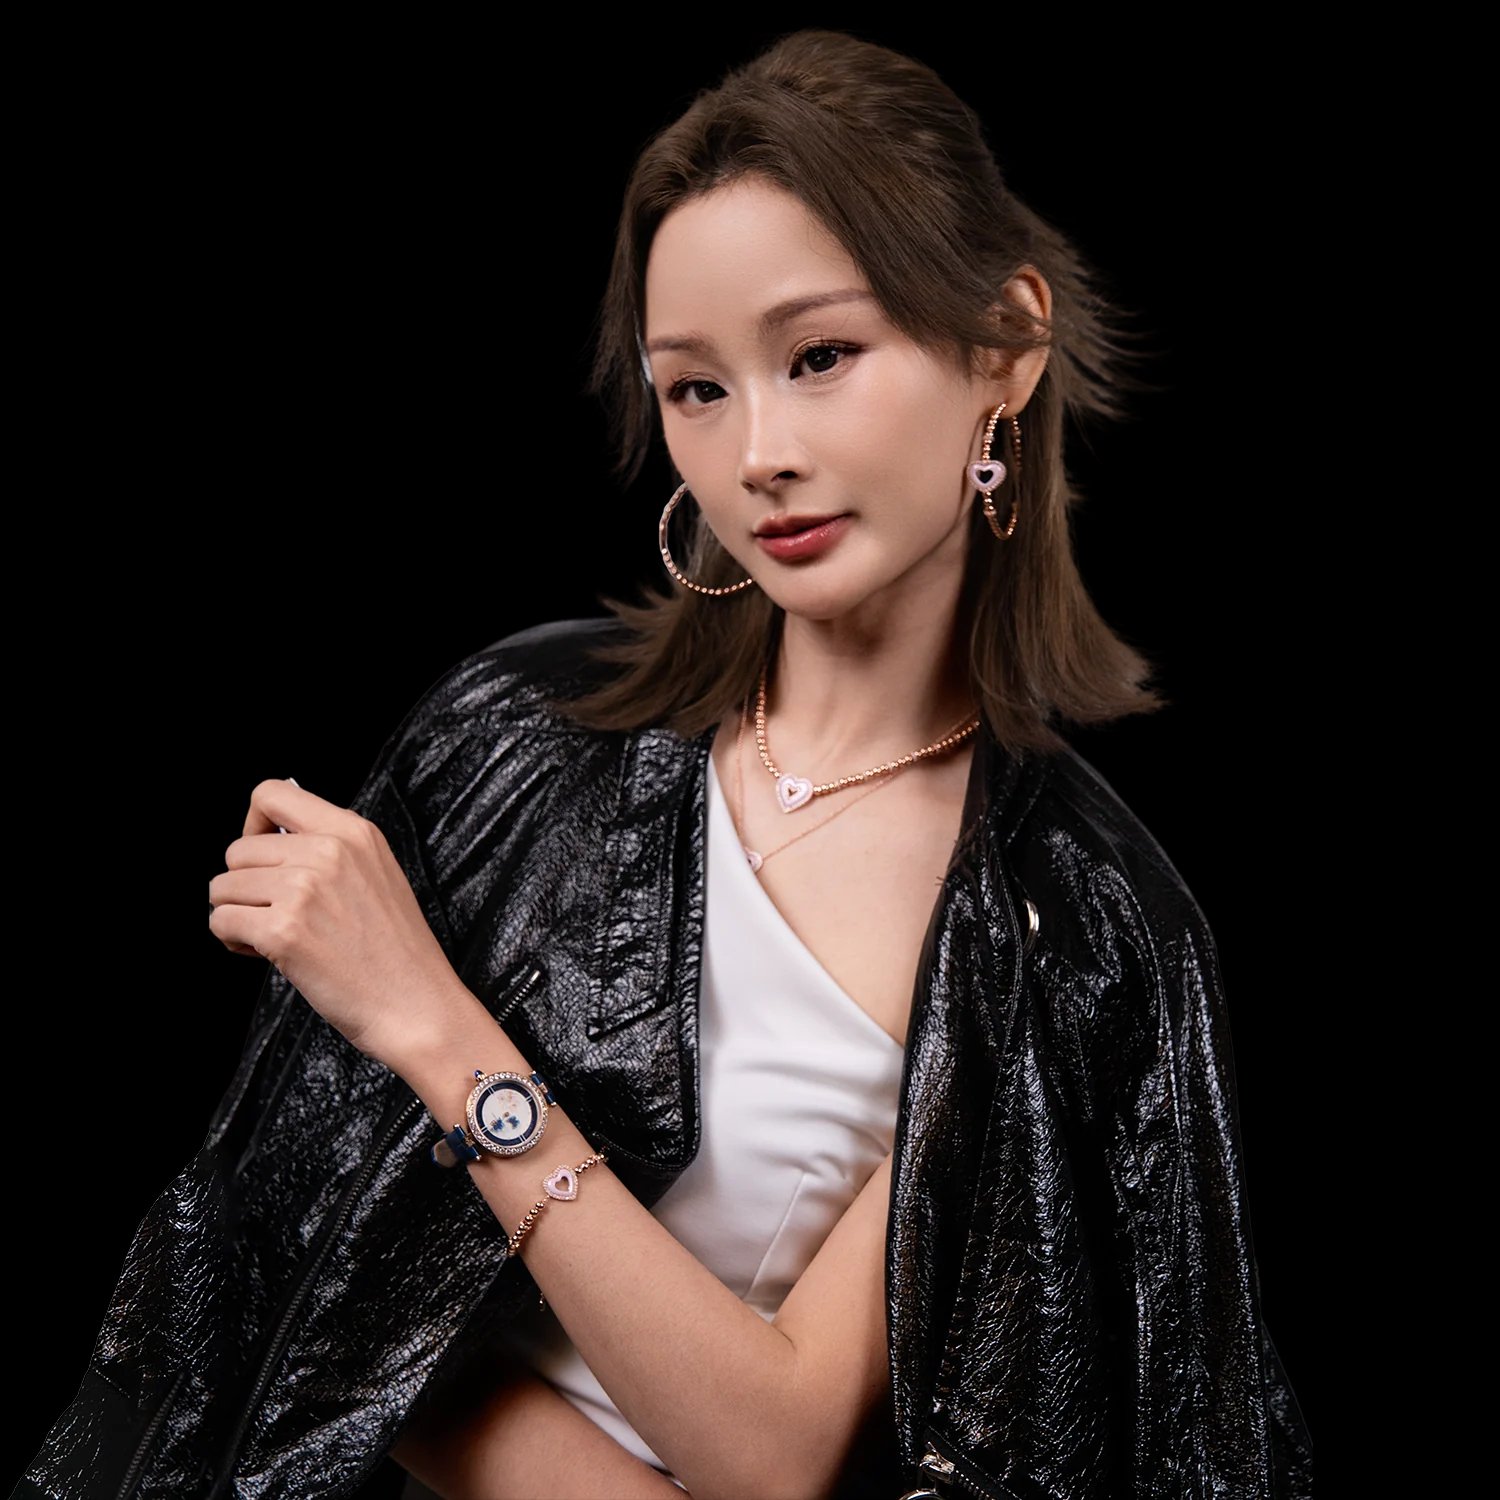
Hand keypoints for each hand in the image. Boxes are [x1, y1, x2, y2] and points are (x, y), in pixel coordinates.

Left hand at [208, 778, 468, 1071]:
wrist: (416, 1003)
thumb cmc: (396, 951)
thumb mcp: (377, 874)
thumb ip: (330, 849)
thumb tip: (268, 839)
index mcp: (352, 831)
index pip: (271, 793)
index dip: (252, 825)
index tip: (262, 857)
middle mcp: (326, 851)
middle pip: (238, 849)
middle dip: (243, 885)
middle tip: (272, 913)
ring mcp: (303, 889)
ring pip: (222, 887)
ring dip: (236, 913)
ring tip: (272, 935)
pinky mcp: (282, 930)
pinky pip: (221, 921)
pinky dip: (234, 941)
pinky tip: (267, 955)